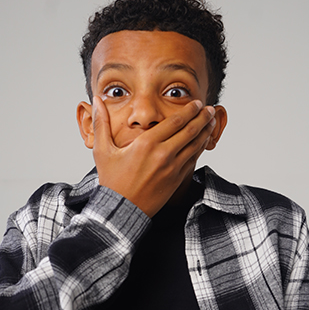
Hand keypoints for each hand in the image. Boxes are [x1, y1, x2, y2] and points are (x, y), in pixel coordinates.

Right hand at [92, 96, 216, 216]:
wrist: (121, 210)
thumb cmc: (111, 181)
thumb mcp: (102, 150)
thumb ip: (101, 123)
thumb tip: (95, 100)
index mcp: (146, 144)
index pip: (175, 121)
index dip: (189, 111)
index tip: (196, 103)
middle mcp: (162, 154)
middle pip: (190, 131)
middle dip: (203, 118)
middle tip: (211, 109)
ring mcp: (172, 168)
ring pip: (195, 145)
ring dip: (206, 132)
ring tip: (213, 122)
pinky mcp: (176, 180)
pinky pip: (193, 160)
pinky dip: (200, 149)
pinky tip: (203, 142)